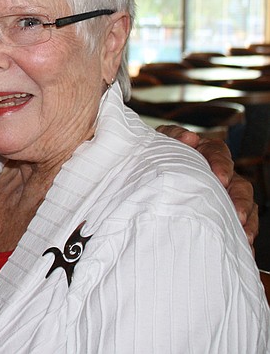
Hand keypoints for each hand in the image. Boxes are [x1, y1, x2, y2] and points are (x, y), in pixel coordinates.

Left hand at [157, 125, 258, 247]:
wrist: (137, 175)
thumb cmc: (152, 157)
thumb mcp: (158, 143)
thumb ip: (172, 137)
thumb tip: (190, 138)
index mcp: (203, 152)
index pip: (218, 153)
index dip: (222, 165)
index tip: (221, 178)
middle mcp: (217, 173)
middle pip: (238, 183)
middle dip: (240, 200)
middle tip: (238, 214)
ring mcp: (221, 193)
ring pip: (244, 205)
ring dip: (247, 221)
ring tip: (244, 236)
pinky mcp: (220, 212)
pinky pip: (238, 224)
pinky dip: (242, 234)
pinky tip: (243, 247)